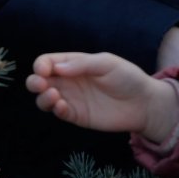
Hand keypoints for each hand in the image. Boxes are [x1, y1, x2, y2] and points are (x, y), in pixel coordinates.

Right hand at [27, 52, 174, 139]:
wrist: (145, 104)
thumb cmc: (127, 78)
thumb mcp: (107, 64)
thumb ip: (82, 64)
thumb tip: (56, 67)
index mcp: (73, 64)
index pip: (47, 62)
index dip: (41, 65)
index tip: (44, 70)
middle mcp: (68, 81)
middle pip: (39, 80)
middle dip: (34, 82)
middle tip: (40, 84)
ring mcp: (71, 99)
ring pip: (44, 99)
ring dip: (42, 98)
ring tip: (54, 96)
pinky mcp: (77, 116)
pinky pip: (59, 113)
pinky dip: (56, 110)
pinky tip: (63, 107)